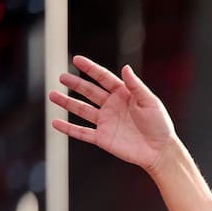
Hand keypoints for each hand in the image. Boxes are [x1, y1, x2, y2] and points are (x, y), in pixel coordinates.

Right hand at [48, 55, 176, 172]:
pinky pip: (81, 132)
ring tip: (52, 95)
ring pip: (82, 110)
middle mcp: (112, 106)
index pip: (104, 78)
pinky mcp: (102, 138)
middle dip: (75, 84)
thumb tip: (125, 67)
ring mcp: (106, 122)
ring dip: (67, 102)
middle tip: (61, 76)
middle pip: (89, 92)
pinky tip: (55, 123)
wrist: (160, 151)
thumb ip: (136, 86)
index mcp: (124, 95)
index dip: (91, 69)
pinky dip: (68, 128)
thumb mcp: (150, 102)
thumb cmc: (160, 125)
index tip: (77, 59)